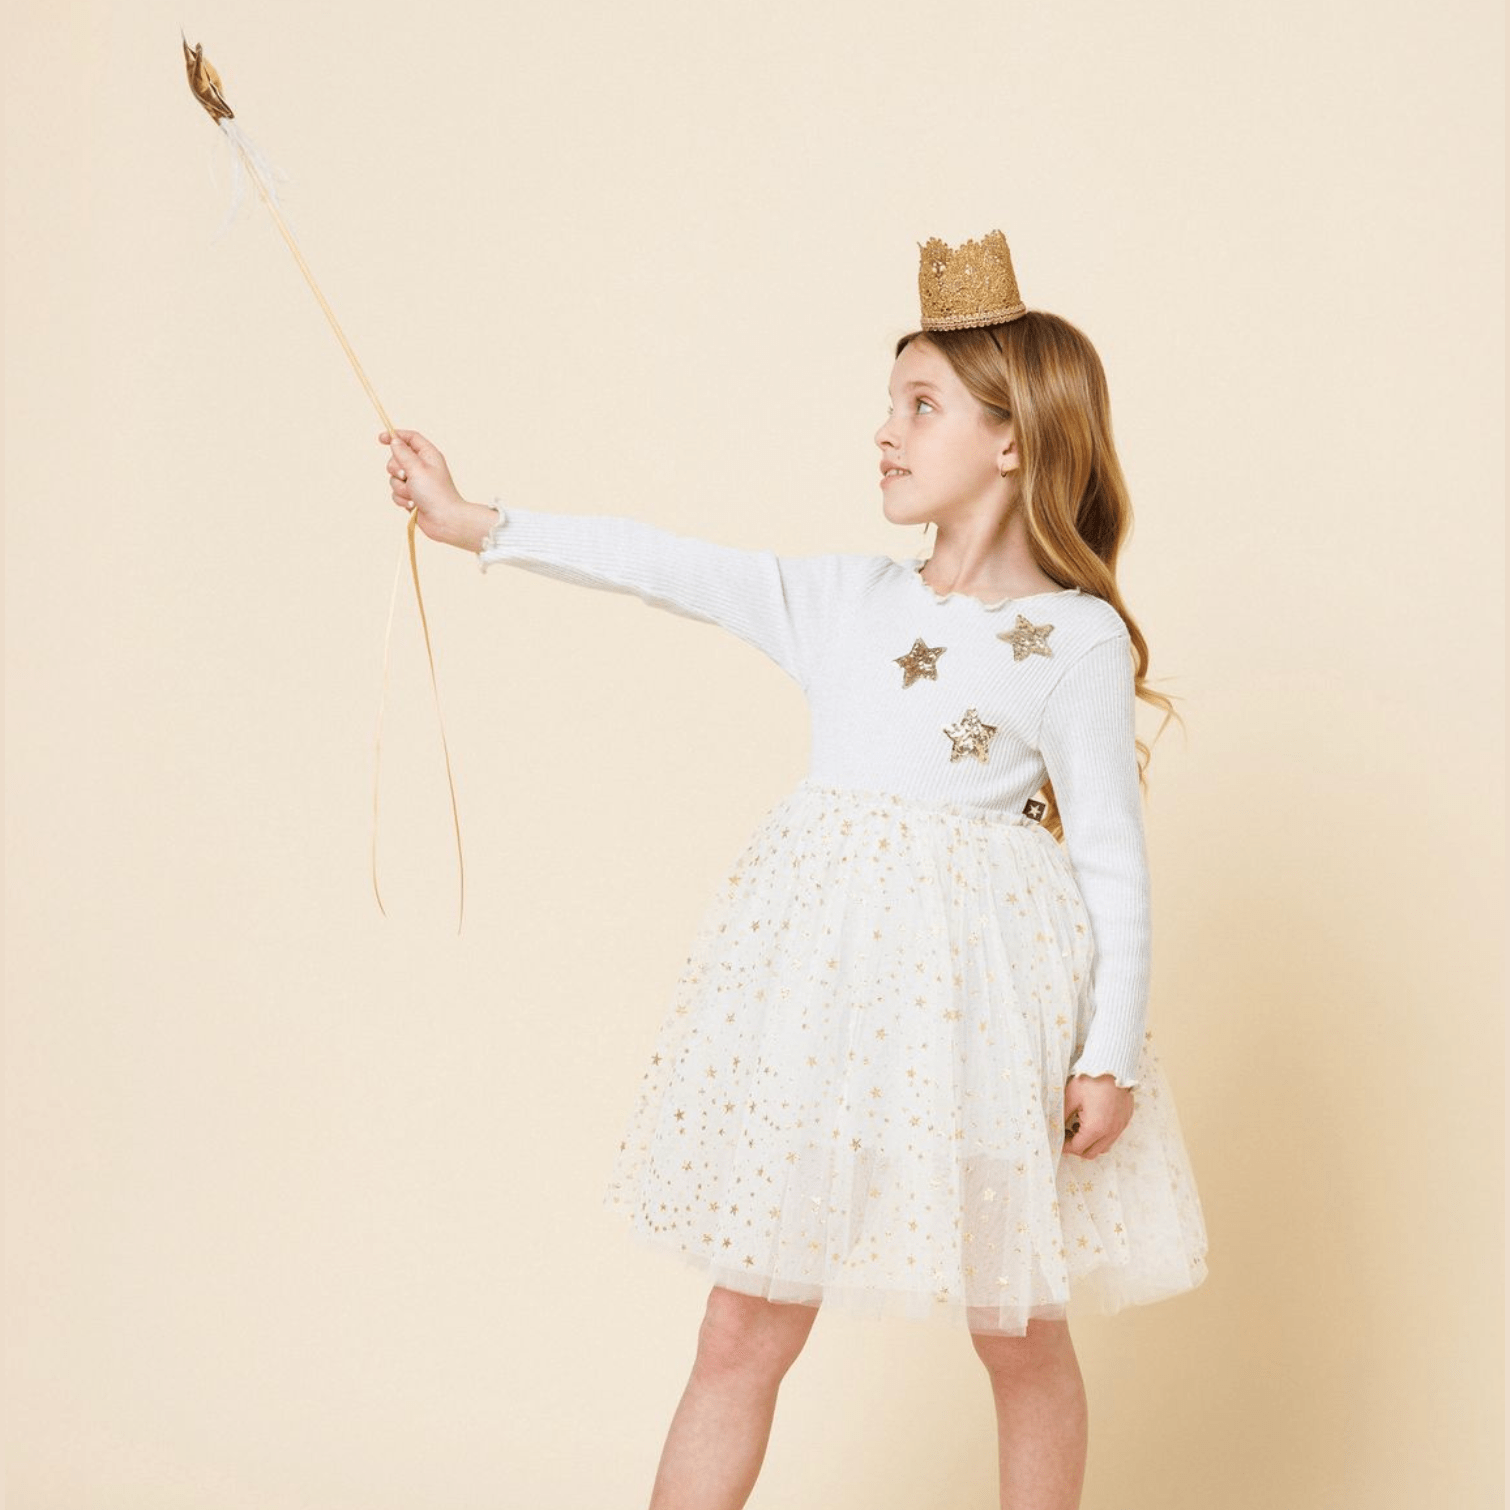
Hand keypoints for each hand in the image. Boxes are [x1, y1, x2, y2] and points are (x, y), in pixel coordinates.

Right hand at [378, 428, 491, 547]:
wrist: (445, 521)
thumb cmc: (435, 493)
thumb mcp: (417, 468)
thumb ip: (403, 454)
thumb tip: (394, 440)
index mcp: (428, 455)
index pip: (410, 438)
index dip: (395, 436)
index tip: (381, 438)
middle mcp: (422, 467)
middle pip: (397, 458)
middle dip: (396, 469)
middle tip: (406, 476)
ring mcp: (416, 482)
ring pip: (394, 478)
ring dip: (400, 488)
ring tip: (413, 495)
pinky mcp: (411, 496)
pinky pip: (396, 492)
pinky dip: (401, 499)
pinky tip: (413, 505)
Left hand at [1063, 1073, 1133, 1159]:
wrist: (1113, 1064)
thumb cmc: (1091, 1079)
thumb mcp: (1070, 1096)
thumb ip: (1062, 1115)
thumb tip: (1055, 1126)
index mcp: (1096, 1128)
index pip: (1077, 1148)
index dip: (1065, 1146)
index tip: (1058, 1139)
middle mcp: (1111, 1131)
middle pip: (1092, 1153)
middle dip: (1077, 1147)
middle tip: (1067, 1134)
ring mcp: (1120, 1126)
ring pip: (1104, 1146)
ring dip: (1091, 1142)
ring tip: (1079, 1126)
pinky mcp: (1126, 1119)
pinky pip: (1113, 1135)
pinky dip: (1102, 1134)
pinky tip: (1093, 1119)